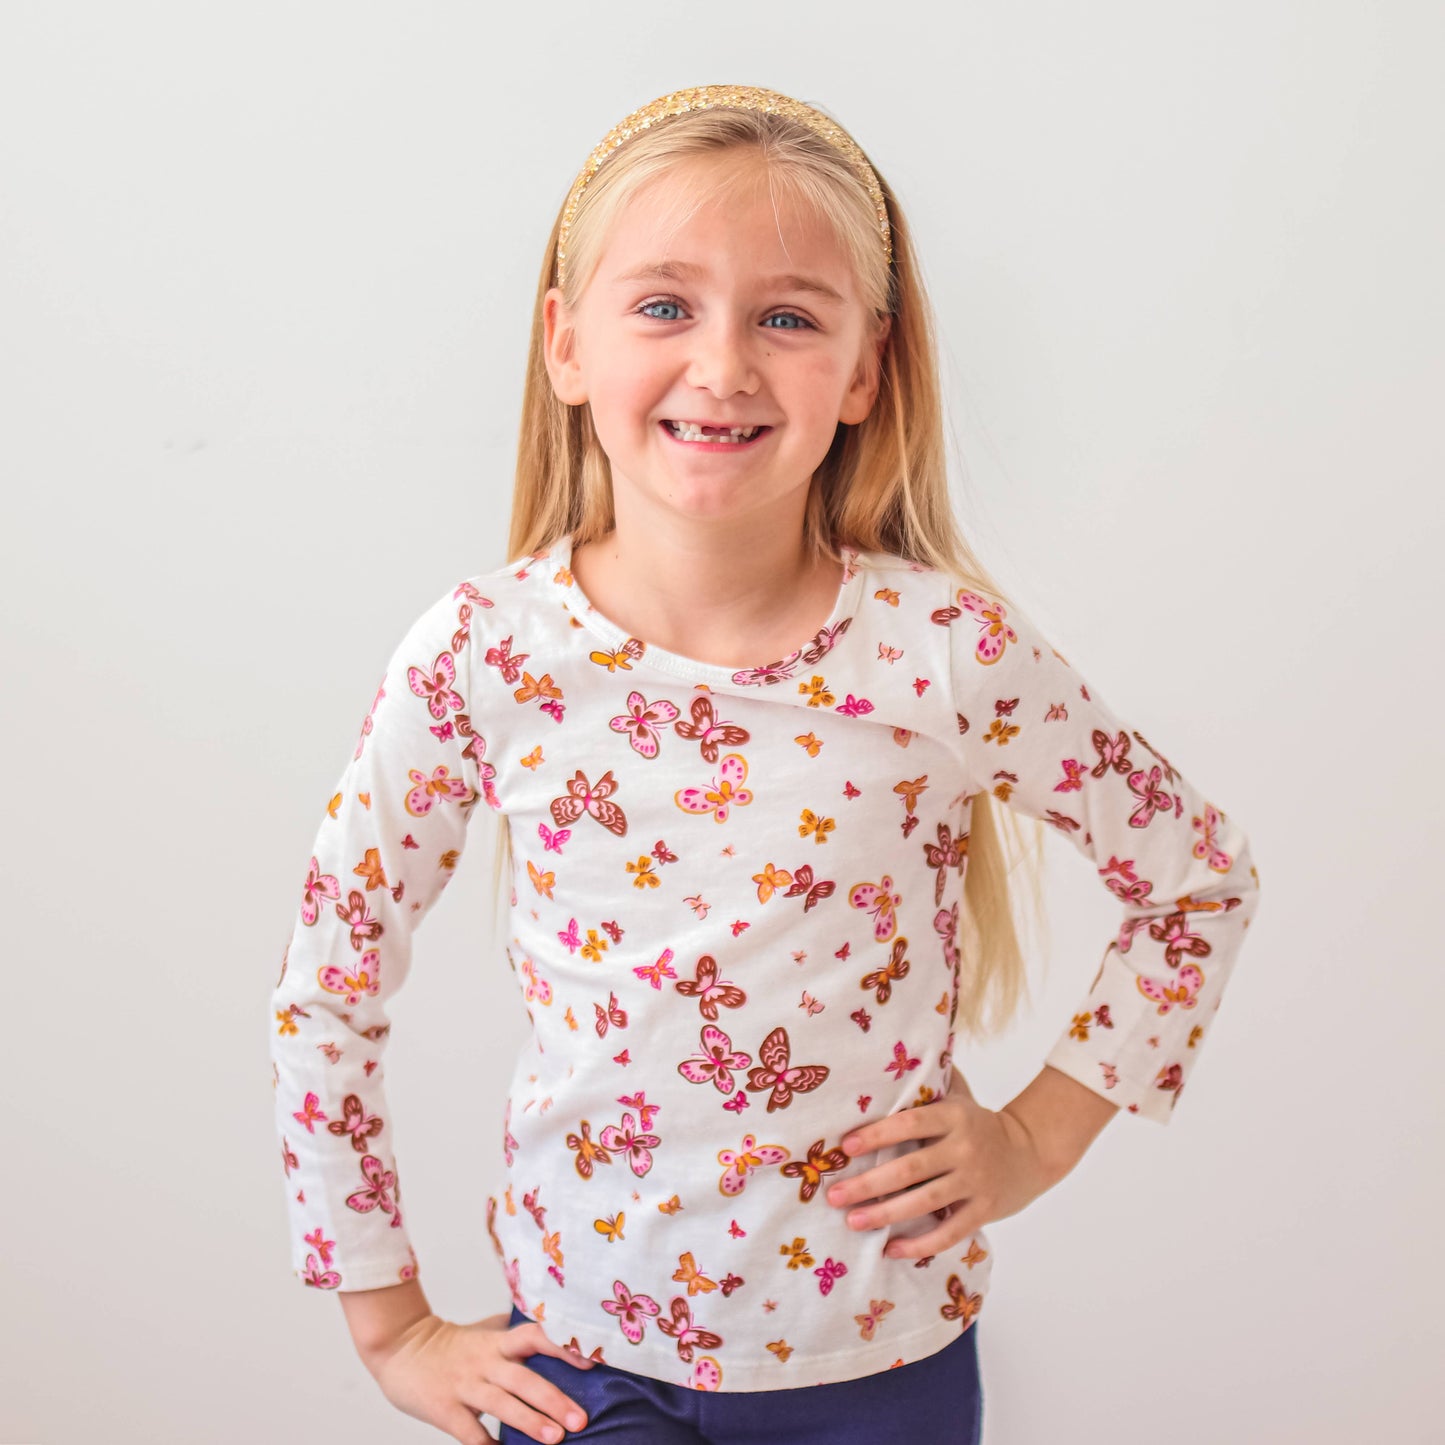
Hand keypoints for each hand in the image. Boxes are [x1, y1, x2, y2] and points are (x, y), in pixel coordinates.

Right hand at [363, 1309, 596, 1443]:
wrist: (400, 1346)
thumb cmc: (451, 1344)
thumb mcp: (484, 1333)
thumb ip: (515, 1337)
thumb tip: (555, 1336)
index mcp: (498, 1342)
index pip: (535, 1336)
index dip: (562, 1347)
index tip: (590, 1361)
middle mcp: (485, 1361)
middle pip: (524, 1378)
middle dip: (554, 1400)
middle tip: (581, 1420)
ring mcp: (464, 1385)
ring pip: (501, 1404)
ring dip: (529, 1422)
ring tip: (555, 1438)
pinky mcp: (444, 1409)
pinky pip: (469, 1432)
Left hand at [825, 1065, 1055, 1259]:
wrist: (1030, 1153)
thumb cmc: (977, 1124)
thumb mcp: (958, 1097)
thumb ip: (929, 1082)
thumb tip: (888, 1059)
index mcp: (954, 1116)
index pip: (909, 1123)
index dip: (876, 1135)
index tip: (845, 1147)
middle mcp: (965, 1148)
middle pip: (910, 1168)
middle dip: (868, 1183)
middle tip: (834, 1195)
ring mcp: (976, 1181)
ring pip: (925, 1202)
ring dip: (885, 1214)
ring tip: (853, 1221)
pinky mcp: (983, 1211)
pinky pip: (948, 1232)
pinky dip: (919, 1244)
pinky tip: (891, 1249)